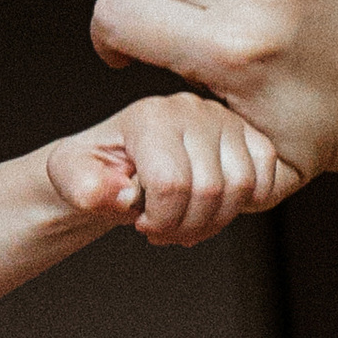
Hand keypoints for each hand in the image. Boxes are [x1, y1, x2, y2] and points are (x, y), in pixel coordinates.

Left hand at [47, 93, 301, 244]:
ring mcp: (223, 119)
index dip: (159, 220)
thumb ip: (84, 187)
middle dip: (185, 226)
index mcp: (149, 117)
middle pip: (211, 191)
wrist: (116, 164)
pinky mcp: (248, 134)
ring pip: (242, 187)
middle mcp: (190, 109)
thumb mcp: (69, 179)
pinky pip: (268, 176)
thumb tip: (123, 195)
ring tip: (185, 220)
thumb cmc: (95, 170)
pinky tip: (214, 207)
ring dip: (214, 221)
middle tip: (162, 228)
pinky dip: (245, 203)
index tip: (140, 220)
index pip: (172, 184)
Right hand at [89, 0, 337, 190]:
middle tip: (183, 33)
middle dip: (151, 6)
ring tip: (230, 9)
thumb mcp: (253, 169)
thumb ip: (182, 150)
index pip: (117, 14)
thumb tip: (134, 151)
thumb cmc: (331, 130)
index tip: (127, 50)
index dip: (110, 36)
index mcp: (234, 52)